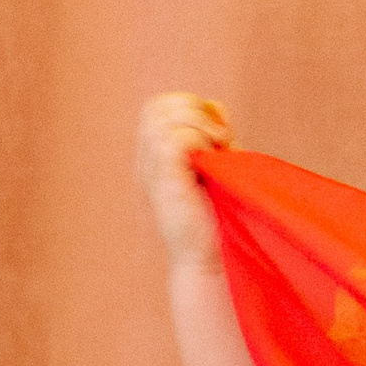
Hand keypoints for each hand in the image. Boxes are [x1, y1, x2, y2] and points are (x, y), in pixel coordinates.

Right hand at [137, 92, 233, 271]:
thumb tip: (215, 105)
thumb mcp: (214, 167)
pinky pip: (173, 139)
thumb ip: (212, 137)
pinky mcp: (165, 184)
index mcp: (152, 160)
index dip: (188, 105)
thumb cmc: (214, 221)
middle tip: (220, 136)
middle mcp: (145, 164)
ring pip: (163, 119)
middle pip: (155, 107)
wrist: (206, 260)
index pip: (156, 108)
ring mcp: (151, 174)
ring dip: (198, 123)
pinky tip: (213, 158)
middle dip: (192, 108)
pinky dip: (198, 139)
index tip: (218, 130)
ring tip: (220, 146)